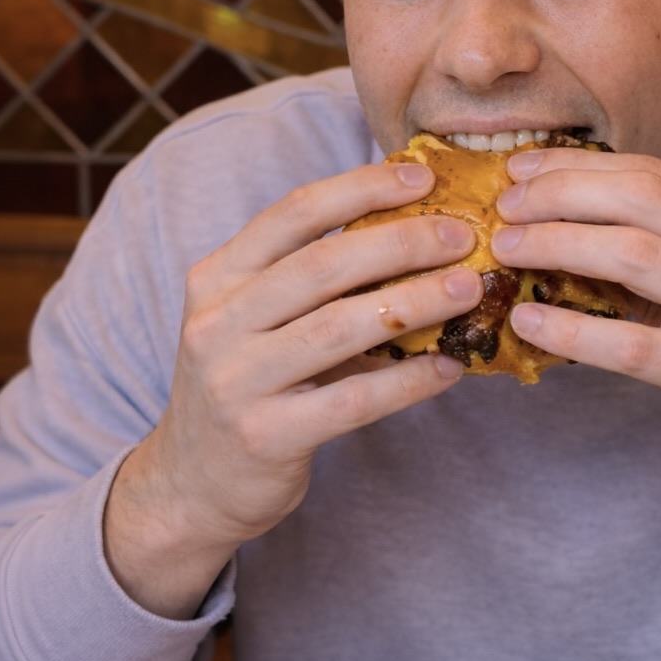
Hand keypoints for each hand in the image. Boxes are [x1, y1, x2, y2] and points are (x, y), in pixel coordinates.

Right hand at [105, 160, 480, 617]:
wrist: (190, 482)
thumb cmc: (245, 384)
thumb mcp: (254, 319)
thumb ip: (312, 280)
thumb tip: (417, 232)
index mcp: (217, 277)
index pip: (294, 213)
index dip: (361, 188)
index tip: (423, 177)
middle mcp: (218, 322)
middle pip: (323, 264)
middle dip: (403, 241)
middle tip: (464, 236)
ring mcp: (236, 381)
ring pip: (340, 326)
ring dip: (416, 301)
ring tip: (470, 289)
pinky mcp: (266, 436)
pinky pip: (353, 399)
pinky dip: (409, 381)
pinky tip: (450, 367)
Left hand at [491, 148, 660, 605]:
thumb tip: (561, 203)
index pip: (653, 172)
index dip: (578, 166)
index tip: (521, 172)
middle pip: (641, 198)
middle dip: (560, 194)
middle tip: (504, 209)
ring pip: (632, 254)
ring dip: (555, 245)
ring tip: (506, 252)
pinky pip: (629, 342)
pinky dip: (568, 327)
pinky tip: (527, 320)